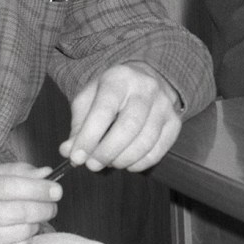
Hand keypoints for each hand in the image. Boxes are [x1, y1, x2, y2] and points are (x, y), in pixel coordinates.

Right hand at [0, 163, 59, 243]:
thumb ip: (13, 173)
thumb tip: (46, 174)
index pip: (8, 186)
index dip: (38, 188)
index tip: (57, 189)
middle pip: (18, 212)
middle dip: (44, 208)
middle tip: (52, 205)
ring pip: (20, 232)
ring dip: (35, 224)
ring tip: (32, 219)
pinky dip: (24, 241)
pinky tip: (17, 234)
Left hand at [62, 60, 182, 171]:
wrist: (143, 80)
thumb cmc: (110, 94)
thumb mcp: (88, 100)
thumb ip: (78, 126)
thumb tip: (68, 151)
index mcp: (119, 78)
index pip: (104, 110)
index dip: (89, 137)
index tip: (77, 158)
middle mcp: (146, 88)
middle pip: (129, 126)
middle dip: (107, 151)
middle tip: (92, 165)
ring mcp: (164, 105)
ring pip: (146, 140)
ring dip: (123, 159)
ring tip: (109, 163)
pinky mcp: (175, 122)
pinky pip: (159, 150)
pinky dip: (141, 163)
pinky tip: (127, 164)